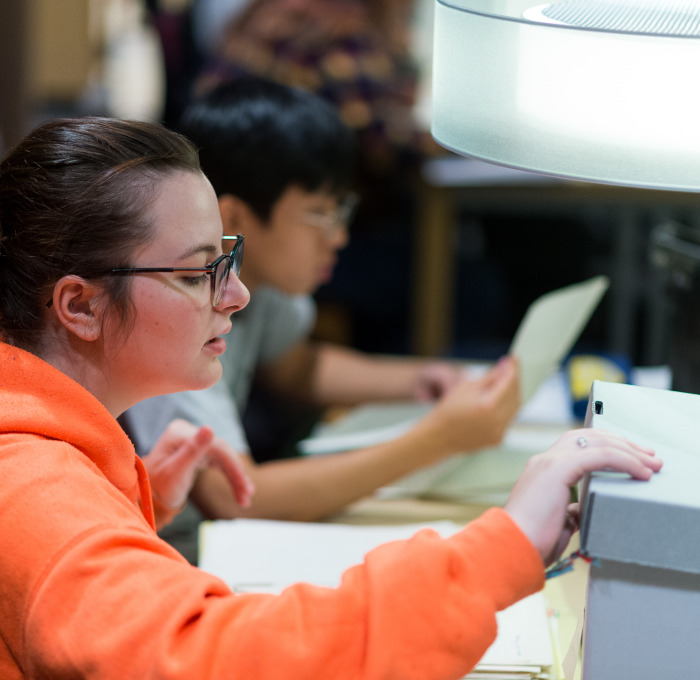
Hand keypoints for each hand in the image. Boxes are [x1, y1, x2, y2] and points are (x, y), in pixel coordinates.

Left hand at [141, 419, 254, 510]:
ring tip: (246, 497)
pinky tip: (241, 489)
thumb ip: (191, 451)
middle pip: (222, 451)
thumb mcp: (174, 473)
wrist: (144, 496)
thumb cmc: (156, 487)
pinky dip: (230, 476)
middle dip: (236, 475)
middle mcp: (188, 432)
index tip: (244, 486)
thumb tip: (209, 428)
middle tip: (247, 495)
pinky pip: (220, 462)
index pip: (216, 446)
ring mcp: (194, 440)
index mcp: (180, 433)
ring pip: (224, 457)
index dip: (233, 465)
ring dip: (236, 477)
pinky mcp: (199, 450)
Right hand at [420, 356, 519, 455]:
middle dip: (513, 380)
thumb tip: (504, 367)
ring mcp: (499, 431)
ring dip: (512, 394)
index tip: (513, 359)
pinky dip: (507, 408)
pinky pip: (509, 419)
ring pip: (515, 407)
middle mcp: (497, 420)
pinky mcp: (498, 439)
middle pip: (515, 394)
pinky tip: (498, 401)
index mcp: (488, 404)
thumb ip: (490, 377)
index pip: (509, 381)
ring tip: (502, 385)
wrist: (440, 435)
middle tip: (507, 369)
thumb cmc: (448, 411)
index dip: (512, 368)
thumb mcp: (467, 386)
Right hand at [504, 429, 661, 565]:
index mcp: (543, 470)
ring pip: (596, 442)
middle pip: (589, 437)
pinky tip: (639, 470)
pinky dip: (623, 460)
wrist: (511, 546)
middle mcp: (545, 460)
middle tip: (648, 456)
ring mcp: (549, 462)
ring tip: (650, 463)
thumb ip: (568, 511)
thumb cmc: (530, 541)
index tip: (632, 458)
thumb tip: (578, 511)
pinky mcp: (558, 469)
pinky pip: (599, 455)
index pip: (578, 445)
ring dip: (628, 450)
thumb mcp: (556, 521)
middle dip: (622, 443)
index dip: (607, 447)